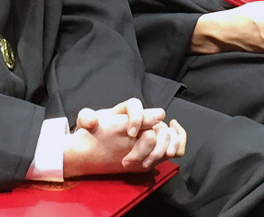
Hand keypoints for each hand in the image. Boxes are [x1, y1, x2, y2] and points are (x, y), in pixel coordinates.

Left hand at [66, 103, 183, 176]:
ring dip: (167, 144)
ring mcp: (152, 129)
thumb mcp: (87, 122)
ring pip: (167, 131)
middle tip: (139, 157)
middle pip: (155, 120)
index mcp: (125, 110)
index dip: (136, 118)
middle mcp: (142, 117)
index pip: (134, 105)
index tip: (130, 133)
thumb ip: (86, 117)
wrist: (99, 143)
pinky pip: (175, 140)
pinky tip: (171, 153)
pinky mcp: (158, 143)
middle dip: (151, 139)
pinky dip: (177, 144)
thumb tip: (92, 120)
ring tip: (157, 158)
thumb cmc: (95, 130)